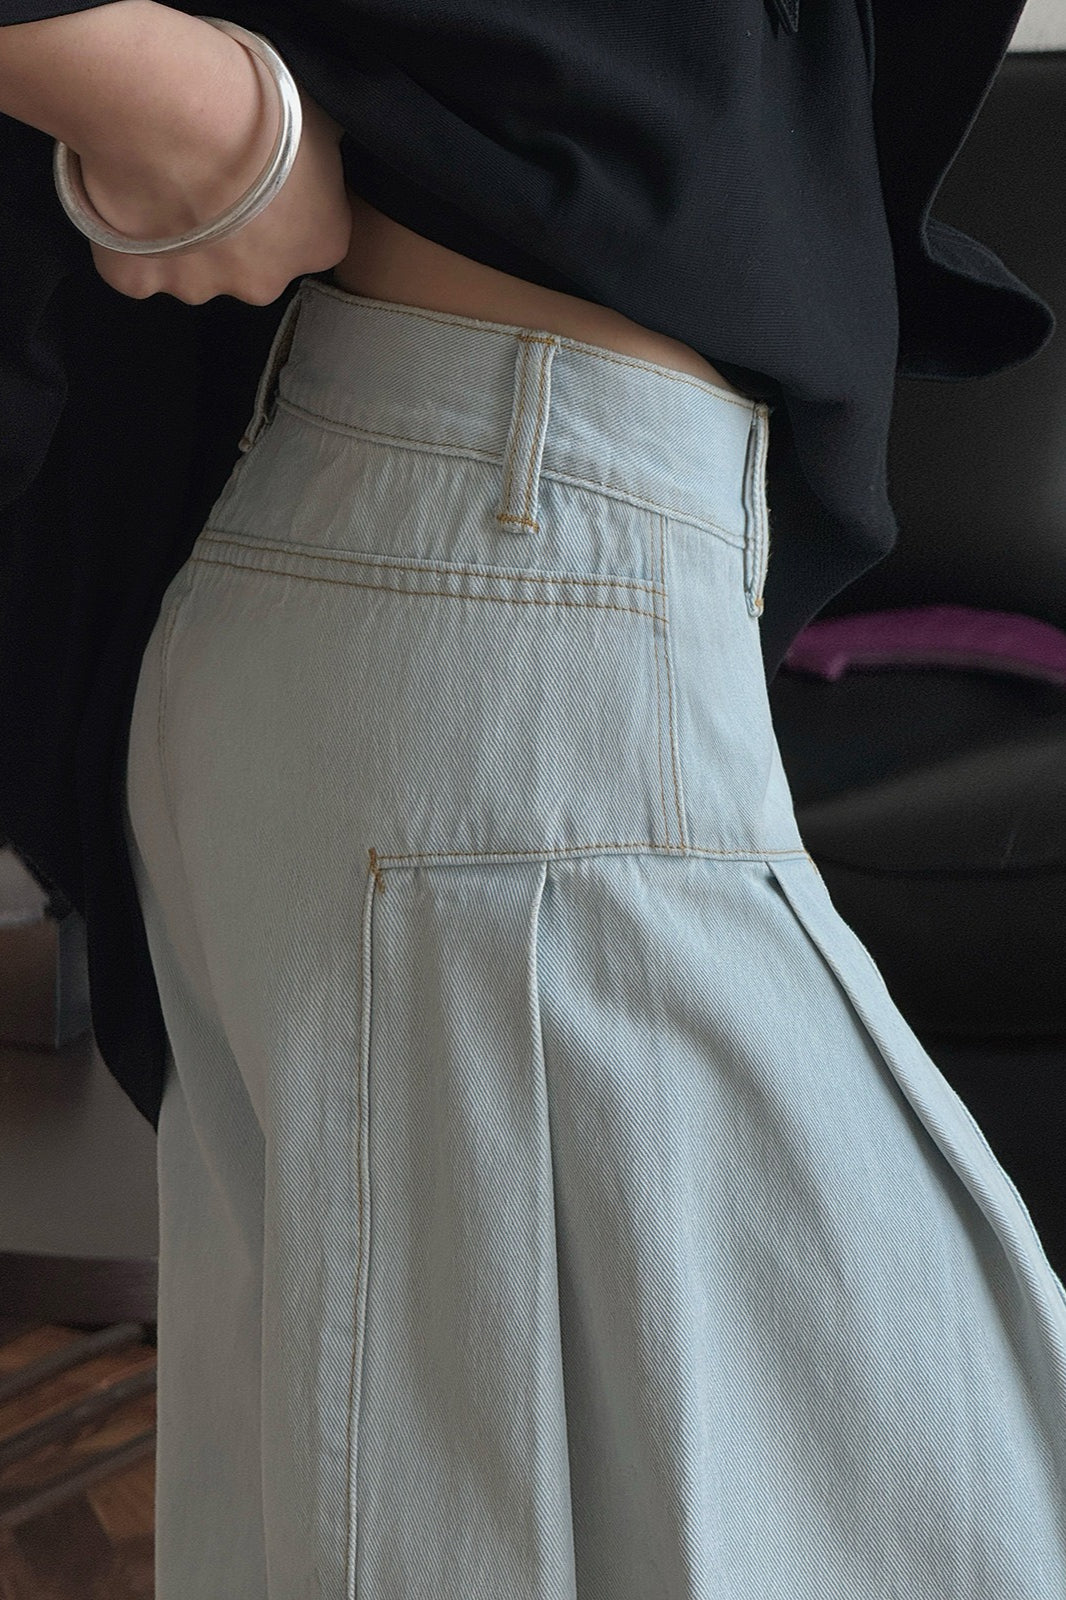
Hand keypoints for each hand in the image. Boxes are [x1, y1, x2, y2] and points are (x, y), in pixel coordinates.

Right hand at [79, 73, 353, 306]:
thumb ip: (320, 157)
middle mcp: (264, 282)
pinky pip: (134, 268)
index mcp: (319, 242)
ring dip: (179, 238)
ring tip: (160, 177)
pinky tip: (124, 196)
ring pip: (191, 269)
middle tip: (208, 174)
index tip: (260, 173)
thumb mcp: (316, 118)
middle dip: (233, 233)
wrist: (165, 102)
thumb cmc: (251, 97)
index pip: (311, 236)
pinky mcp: (137, 282)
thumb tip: (314, 159)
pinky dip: (127, 241)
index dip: (284, 205)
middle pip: (251, 265)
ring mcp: (199, 288)